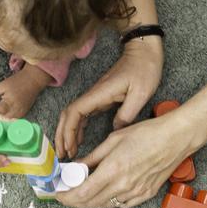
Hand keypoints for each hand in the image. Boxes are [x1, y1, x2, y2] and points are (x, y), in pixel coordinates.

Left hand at [0, 65, 52, 119]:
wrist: (34, 80)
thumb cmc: (17, 81)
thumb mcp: (2, 85)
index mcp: (9, 101)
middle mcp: (16, 109)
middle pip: (4, 121)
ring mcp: (21, 113)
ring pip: (10, 123)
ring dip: (2, 125)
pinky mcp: (25, 114)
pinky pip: (15, 121)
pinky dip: (8, 123)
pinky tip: (2, 124)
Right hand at [55, 36, 163, 158]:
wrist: (144, 51)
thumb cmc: (144, 69)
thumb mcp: (141, 93)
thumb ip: (127, 113)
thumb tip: (115, 130)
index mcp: (100, 93)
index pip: (76, 112)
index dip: (69, 131)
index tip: (69, 147)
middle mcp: (94, 94)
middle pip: (68, 115)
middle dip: (62, 135)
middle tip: (62, 155)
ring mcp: (96, 96)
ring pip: (74, 115)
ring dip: (68, 133)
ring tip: (67, 152)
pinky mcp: (101, 98)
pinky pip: (83, 115)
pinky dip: (78, 128)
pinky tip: (79, 140)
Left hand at [55, 113, 192, 207]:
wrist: (176, 139)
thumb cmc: (146, 134)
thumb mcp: (113, 140)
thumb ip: (92, 158)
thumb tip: (75, 168)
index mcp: (113, 170)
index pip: (82, 193)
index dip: (66, 196)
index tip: (57, 194)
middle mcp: (123, 186)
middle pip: (91, 202)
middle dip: (74, 200)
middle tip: (65, 194)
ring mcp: (135, 193)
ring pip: (105, 205)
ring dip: (90, 202)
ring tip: (81, 193)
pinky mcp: (145, 195)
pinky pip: (121, 204)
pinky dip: (108, 201)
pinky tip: (104, 193)